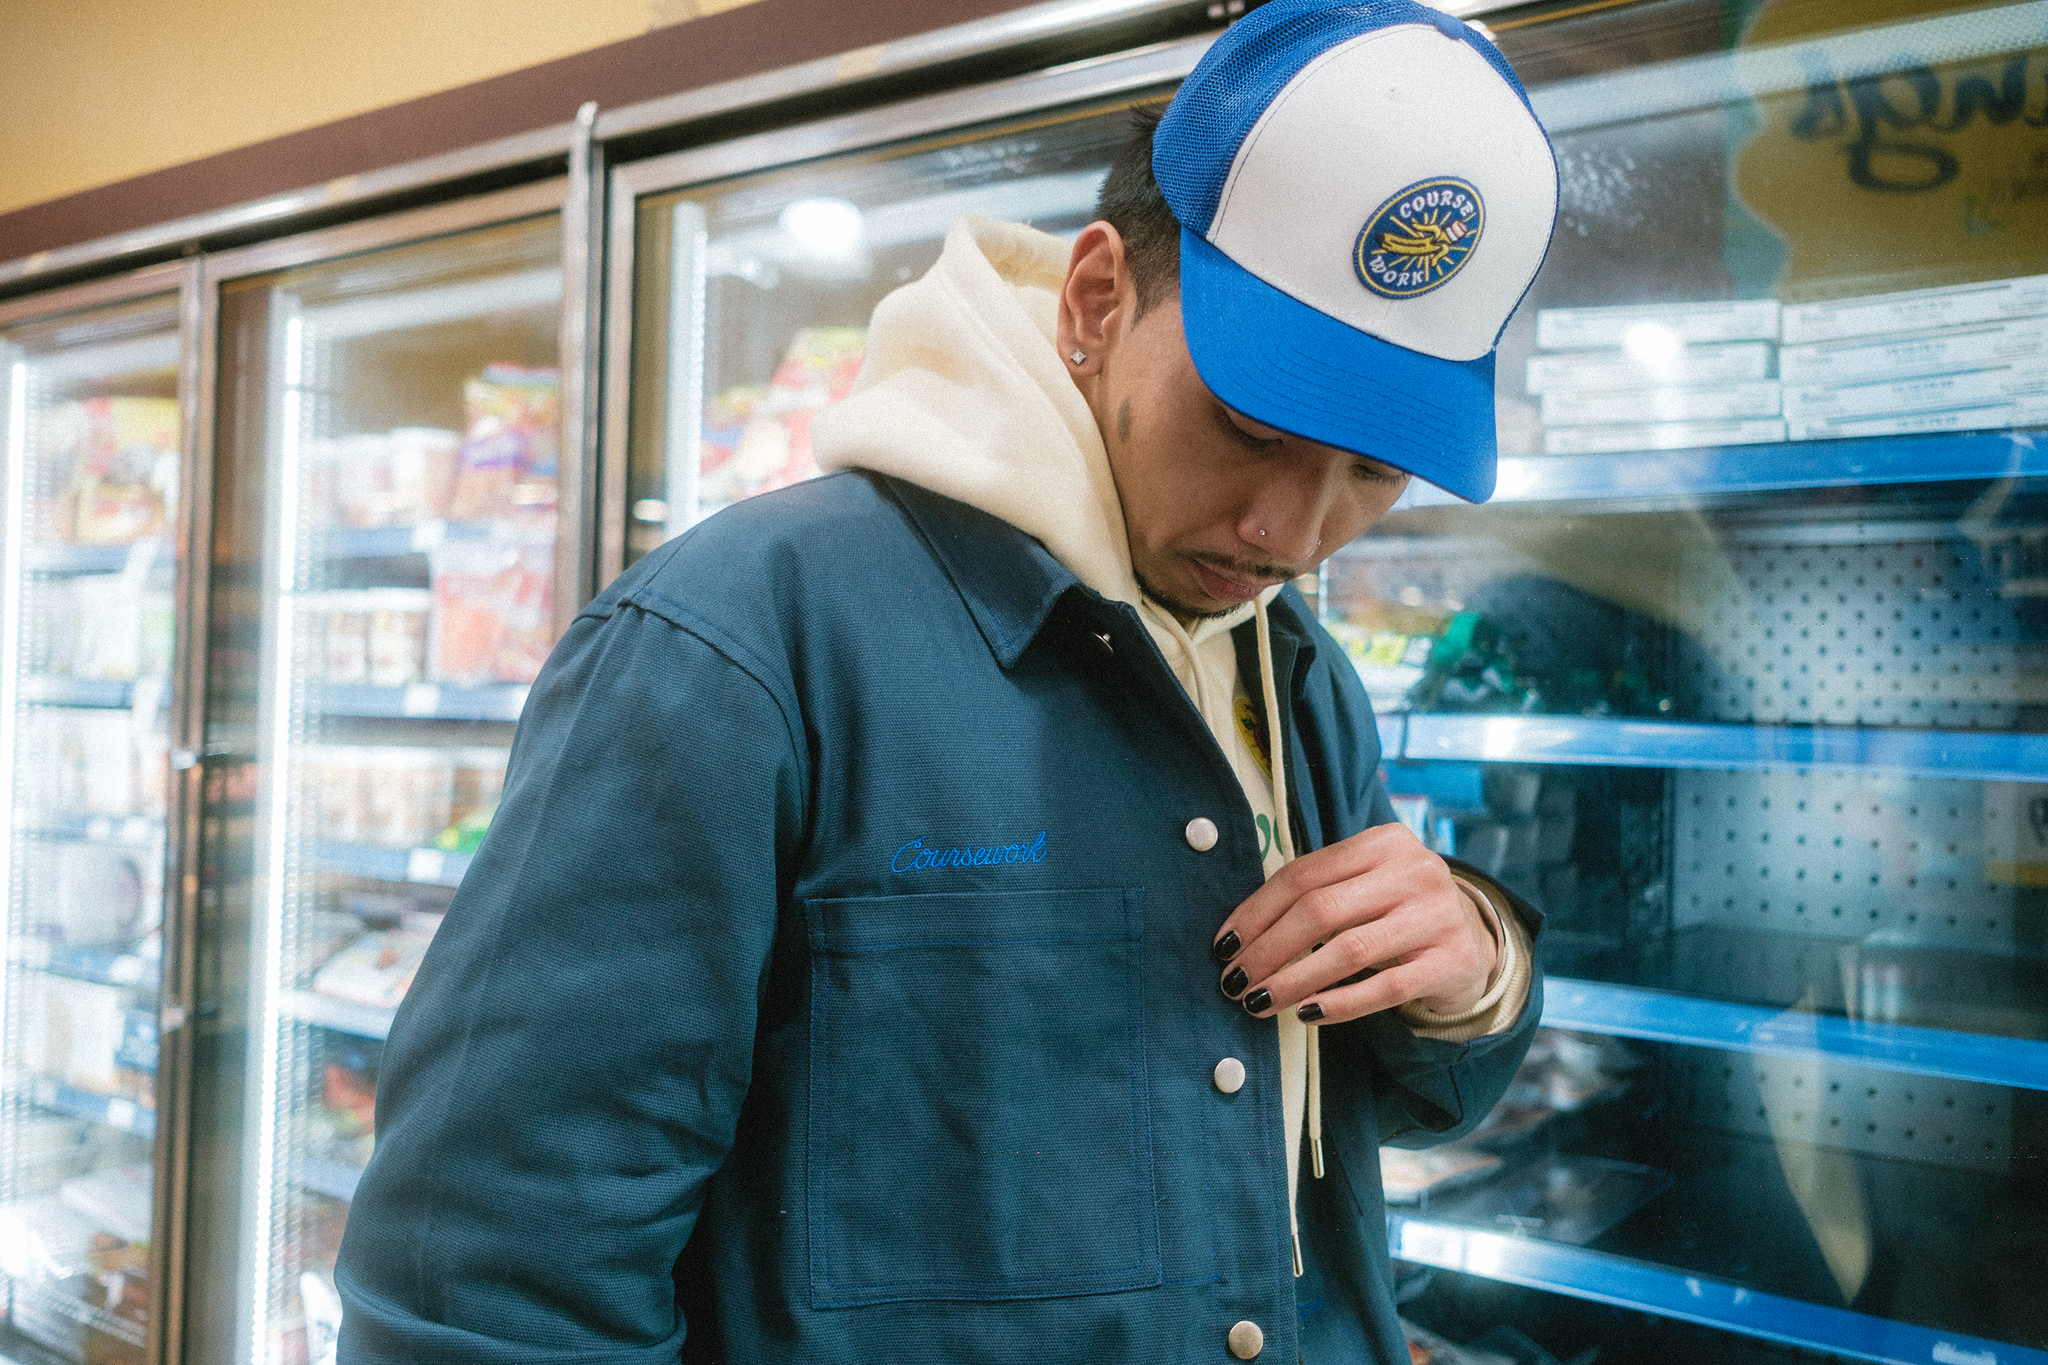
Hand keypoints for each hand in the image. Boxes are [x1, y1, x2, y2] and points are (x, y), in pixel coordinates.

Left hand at [1212, 823, 1496, 1024]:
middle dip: (1267, 950)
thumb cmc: (1396, 911)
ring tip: (1258, 1001)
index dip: (1256, 912)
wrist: (1474, 940)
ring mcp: (1438, 915)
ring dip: (1292, 980)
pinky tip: (1305, 1014)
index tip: (1224, 945)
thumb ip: (1316, 892)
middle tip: (1233, 981)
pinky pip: (1384, 989)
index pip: (1303, 874)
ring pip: (1348, 951)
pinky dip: (1339, 1004)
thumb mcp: (1365, 885)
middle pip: (1321, 911)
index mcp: (1383, 842)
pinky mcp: (1453, 960)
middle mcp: (1415, 870)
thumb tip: (1240, 935)